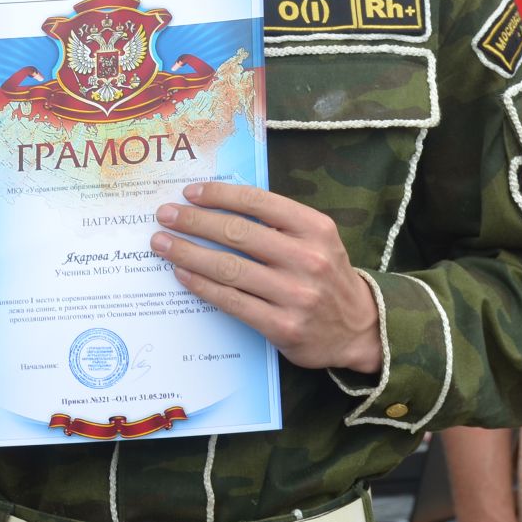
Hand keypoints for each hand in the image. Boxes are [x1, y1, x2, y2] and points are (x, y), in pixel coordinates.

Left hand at [151, 181, 380, 371]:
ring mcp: (296, 294)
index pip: (258, 202)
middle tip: (165, 215)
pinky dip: (202, 285)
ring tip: (162, 244)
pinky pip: (232, 301)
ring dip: (188, 253)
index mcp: (315, 228)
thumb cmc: (326, 274)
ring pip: (229, 268)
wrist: (359, 328)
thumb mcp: (316, 238)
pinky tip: (182, 274)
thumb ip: (278, 221)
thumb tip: (219, 203)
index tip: (190, 193)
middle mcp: (308, 258)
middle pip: (237, 233)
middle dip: (194, 222)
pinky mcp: (282, 326)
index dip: (219, 195)